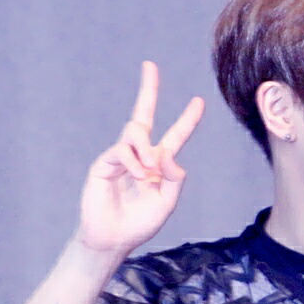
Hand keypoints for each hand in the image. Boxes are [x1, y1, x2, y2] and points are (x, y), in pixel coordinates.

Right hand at [76, 62, 204, 255]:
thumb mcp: (168, 201)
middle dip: (148, 90)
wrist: (114, 238)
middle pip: (143, 115)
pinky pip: (121, 150)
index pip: (175, 135)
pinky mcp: (104, 163)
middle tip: (150, 65)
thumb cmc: (141, 223)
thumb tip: (171, 155)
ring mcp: (120, 157)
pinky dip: (134, 161)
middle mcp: (140, 155)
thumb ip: (175, 178)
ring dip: (145, 149)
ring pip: (134, 132)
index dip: (187, 119)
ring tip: (148, 173)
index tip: (199, 101)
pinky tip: (140, 176)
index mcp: (159, 163)